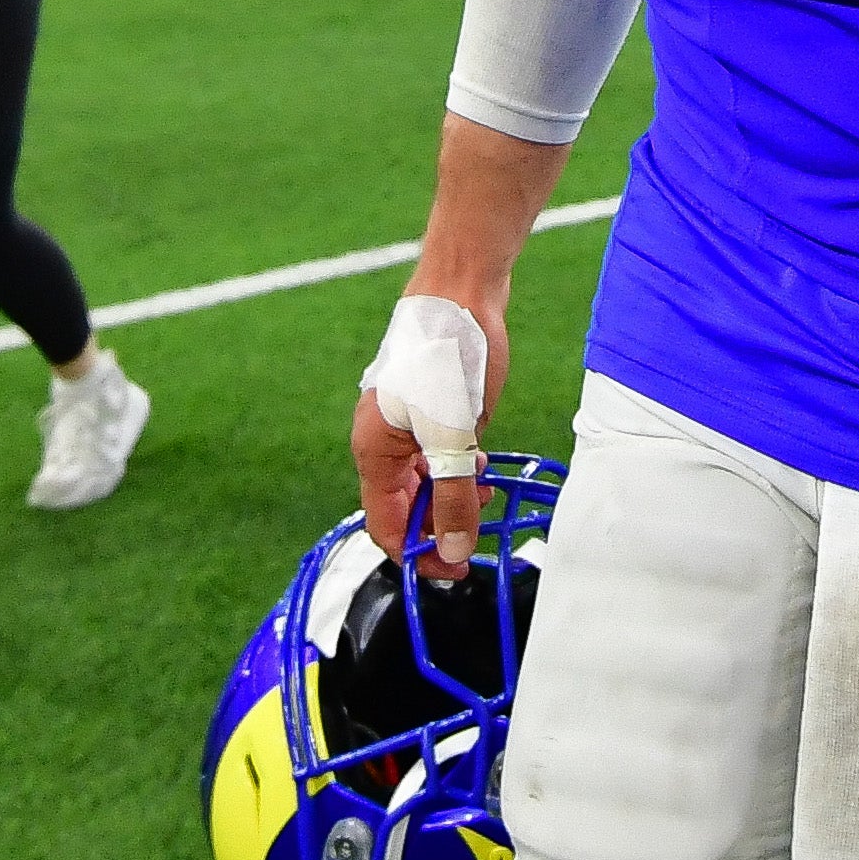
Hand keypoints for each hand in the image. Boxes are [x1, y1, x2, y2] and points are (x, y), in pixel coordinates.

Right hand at [354, 289, 508, 573]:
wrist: (462, 290)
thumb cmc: (448, 357)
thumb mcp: (454, 438)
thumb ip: (454, 498)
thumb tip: (454, 550)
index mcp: (373, 451)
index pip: (385, 527)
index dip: (418, 555)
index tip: (456, 568)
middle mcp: (383, 443)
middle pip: (404, 509)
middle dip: (439, 527)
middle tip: (477, 533)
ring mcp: (407, 427)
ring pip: (424, 484)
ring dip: (452, 499)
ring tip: (485, 494)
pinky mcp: (431, 411)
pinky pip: (438, 458)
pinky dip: (459, 471)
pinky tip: (482, 466)